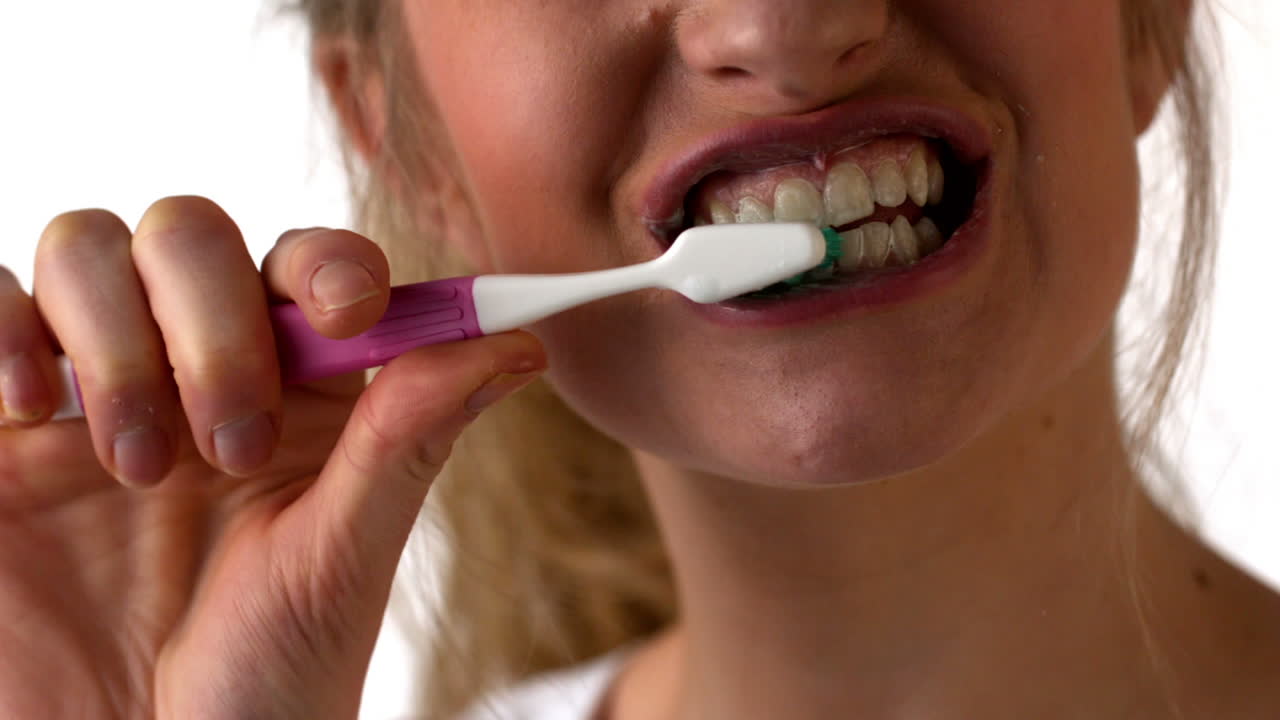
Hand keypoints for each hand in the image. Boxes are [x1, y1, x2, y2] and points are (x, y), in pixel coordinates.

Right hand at [0, 196, 544, 718]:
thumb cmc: (263, 683)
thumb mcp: (341, 560)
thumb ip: (410, 439)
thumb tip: (518, 342)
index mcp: (297, 396)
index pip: (308, 268)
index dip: (329, 264)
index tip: (349, 309)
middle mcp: (193, 372)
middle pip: (193, 236)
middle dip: (216, 321)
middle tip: (232, 444)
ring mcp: (90, 391)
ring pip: (89, 246)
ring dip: (119, 343)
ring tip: (138, 472)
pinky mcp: (1, 427)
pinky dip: (6, 328)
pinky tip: (33, 412)